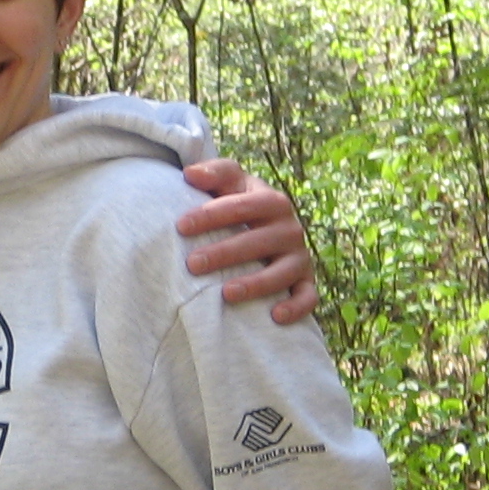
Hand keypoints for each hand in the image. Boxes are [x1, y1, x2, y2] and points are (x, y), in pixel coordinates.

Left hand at [177, 159, 318, 323]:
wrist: (266, 226)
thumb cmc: (239, 204)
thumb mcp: (231, 183)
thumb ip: (214, 173)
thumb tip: (189, 174)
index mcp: (272, 201)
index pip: (242, 205)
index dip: (212, 215)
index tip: (180, 226)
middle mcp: (290, 229)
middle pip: (259, 241)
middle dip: (225, 253)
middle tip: (192, 264)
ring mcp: (299, 257)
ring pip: (282, 272)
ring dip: (256, 284)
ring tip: (226, 293)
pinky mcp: (305, 282)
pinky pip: (308, 297)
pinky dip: (296, 307)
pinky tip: (273, 316)